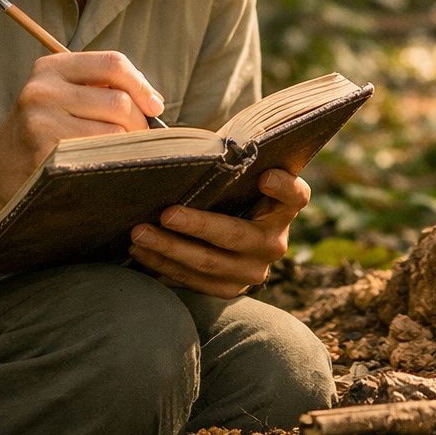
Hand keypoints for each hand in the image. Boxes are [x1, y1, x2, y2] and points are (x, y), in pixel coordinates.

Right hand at [0, 51, 163, 215]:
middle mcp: (43, 89)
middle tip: (140, 138)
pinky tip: (102, 165)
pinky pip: (98, 156)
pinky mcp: (43, 153)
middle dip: (140, 123)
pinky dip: (111, 161)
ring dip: (127, 146)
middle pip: (119, 101)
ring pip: (114, 132)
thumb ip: (103, 89)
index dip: (142, 84)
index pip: (113, 63)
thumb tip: (155, 102)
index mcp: (52, 67)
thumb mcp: (63, 96)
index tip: (155, 106)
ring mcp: (40, 122)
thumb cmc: (43, 131)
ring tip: (118, 152)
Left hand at [128, 167, 309, 297]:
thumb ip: (229, 165)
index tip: (265, 177)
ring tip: (139, 232)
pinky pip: (193, 280)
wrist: (230, 237)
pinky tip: (140, 250)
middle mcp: (274, 243)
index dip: (284, 187)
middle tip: (166, 214)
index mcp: (285, 208)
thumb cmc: (230, 192)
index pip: (296, 195)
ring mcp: (253, 271)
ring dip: (169, 248)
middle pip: (235, 234)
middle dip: (197, 225)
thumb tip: (189, 145)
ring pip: (208, 262)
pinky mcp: (230, 289)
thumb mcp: (238, 179)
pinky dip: (163, 265)